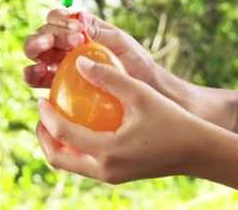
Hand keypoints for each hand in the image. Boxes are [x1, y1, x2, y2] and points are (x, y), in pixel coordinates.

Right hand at [23, 9, 154, 88]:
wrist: (141, 86)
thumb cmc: (132, 59)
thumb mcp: (117, 39)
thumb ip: (96, 30)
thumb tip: (77, 18)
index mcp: (77, 29)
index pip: (56, 18)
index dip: (60, 20)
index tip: (77, 30)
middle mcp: (64, 44)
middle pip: (43, 33)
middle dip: (48, 35)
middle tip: (62, 42)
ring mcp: (59, 63)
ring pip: (35, 52)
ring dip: (35, 50)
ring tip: (45, 57)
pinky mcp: (56, 83)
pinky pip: (36, 77)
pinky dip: (32, 73)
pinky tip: (41, 72)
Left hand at [36, 56, 197, 182]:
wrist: (197, 150)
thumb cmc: (171, 120)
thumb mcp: (139, 93)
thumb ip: (108, 77)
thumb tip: (79, 61)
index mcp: (108, 152)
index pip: (63, 135)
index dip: (46, 116)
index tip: (40, 99)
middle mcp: (105, 170)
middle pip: (58, 159)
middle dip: (43, 137)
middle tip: (42, 114)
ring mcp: (110, 176)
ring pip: (70, 164)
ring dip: (56, 143)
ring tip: (54, 119)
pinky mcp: (116, 174)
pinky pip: (84, 163)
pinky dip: (73, 147)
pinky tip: (79, 126)